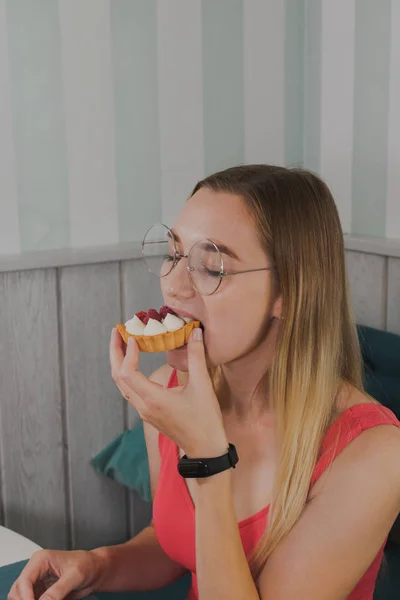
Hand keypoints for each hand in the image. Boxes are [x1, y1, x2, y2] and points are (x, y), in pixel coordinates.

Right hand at [7, 549, 106, 599]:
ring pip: (19, 597)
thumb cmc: (87, 564)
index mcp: (41, 559)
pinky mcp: (39, 591)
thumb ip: (59, 589)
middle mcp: (36, 570)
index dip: (26, 597)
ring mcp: (36, 581)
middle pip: (17, 590)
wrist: (94, 569)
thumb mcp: (75, 576)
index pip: (25, 580)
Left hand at [110, 328, 227, 457]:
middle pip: (118, 377)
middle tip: (117, 331)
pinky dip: (127, 373)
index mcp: (153, 399)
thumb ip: (196, 356)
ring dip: (119, 363)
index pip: (128, 373)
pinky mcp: (148, 413)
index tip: (134, 337)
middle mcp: (143, 406)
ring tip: (123, 343)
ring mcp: (144, 411)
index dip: (127, 353)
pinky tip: (134, 362)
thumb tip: (195, 331)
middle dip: (115, 353)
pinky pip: (129, 390)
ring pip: (122, 385)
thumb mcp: (203, 386)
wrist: (205, 449)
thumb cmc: (205, 420)